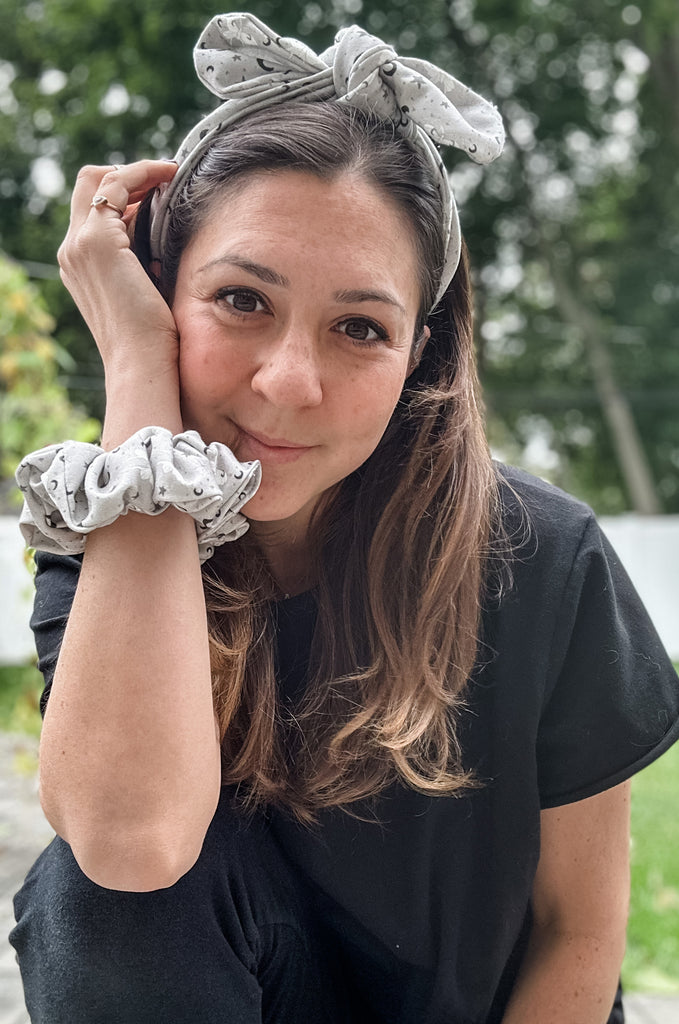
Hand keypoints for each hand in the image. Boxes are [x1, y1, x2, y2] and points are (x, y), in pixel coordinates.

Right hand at [58, 161, 179, 378]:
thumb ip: (141, 262)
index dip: (125, 195)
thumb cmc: (151, 341)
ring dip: (138, 172)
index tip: (159, 193)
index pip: (92, 210)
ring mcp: (80, 245)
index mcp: (79, 265)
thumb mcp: (143, 293)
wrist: (141, 363)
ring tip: (170, 176)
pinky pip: (117, 185)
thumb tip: (159, 238)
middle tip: (162, 178)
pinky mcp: (98, 241)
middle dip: (125, 175)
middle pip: (87, 186)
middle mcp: (71, 251)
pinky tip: (169, 175)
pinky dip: (144, 173)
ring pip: (99, 180)